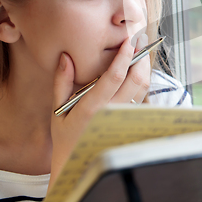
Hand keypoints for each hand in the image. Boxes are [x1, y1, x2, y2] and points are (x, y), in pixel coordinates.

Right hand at [48, 34, 149, 189]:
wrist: (77, 161)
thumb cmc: (65, 134)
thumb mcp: (57, 108)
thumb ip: (61, 82)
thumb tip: (66, 57)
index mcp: (92, 107)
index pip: (115, 76)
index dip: (124, 56)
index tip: (128, 41)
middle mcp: (113, 111)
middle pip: (137, 79)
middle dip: (141, 57)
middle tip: (139, 40)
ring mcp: (125, 117)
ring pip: (144, 87)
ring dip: (145, 67)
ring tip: (140, 51)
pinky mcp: (131, 120)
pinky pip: (143, 96)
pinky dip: (143, 80)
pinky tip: (138, 70)